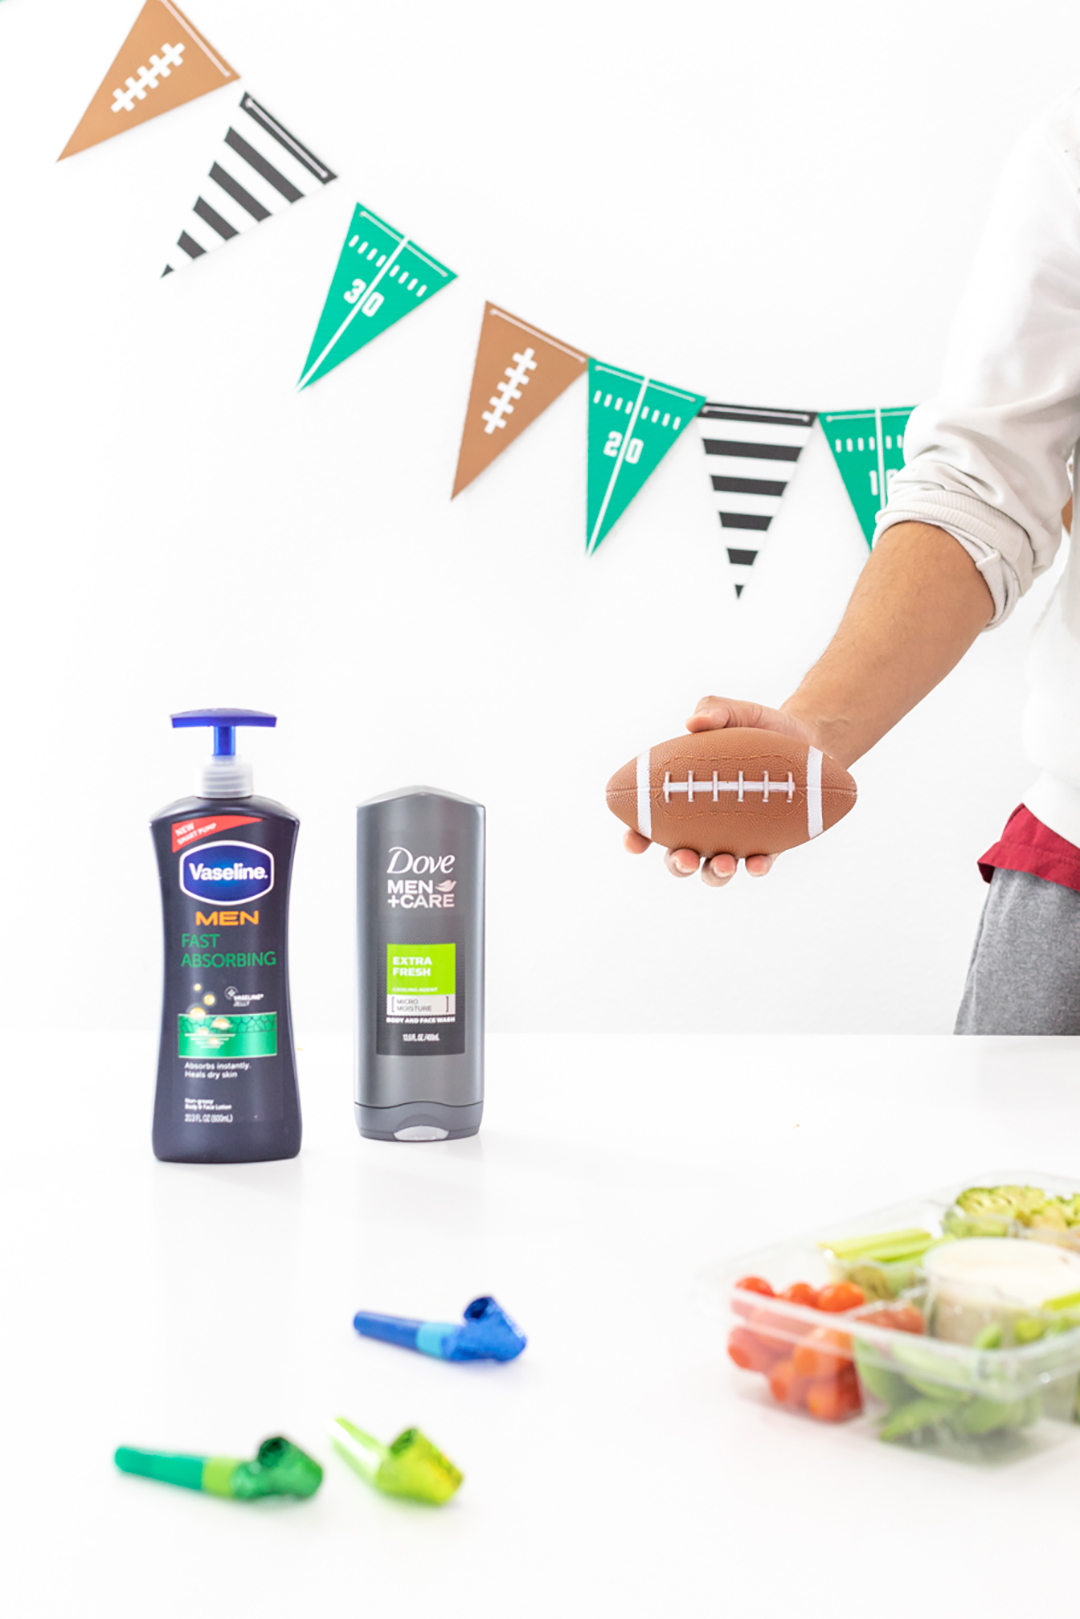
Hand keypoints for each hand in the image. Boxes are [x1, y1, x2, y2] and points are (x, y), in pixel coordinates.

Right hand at [623, 696, 821, 887]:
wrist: (805, 739)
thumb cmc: (757, 727)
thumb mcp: (735, 713)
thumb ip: (713, 710)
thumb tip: (694, 723)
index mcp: (684, 797)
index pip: (651, 822)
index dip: (636, 836)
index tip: (633, 840)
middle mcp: (704, 825)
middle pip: (679, 856)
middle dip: (677, 864)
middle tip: (683, 857)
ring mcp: (735, 839)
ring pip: (714, 869)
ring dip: (714, 873)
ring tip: (723, 864)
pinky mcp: (768, 845)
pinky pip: (758, 864)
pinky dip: (755, 867)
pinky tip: (757, 863)